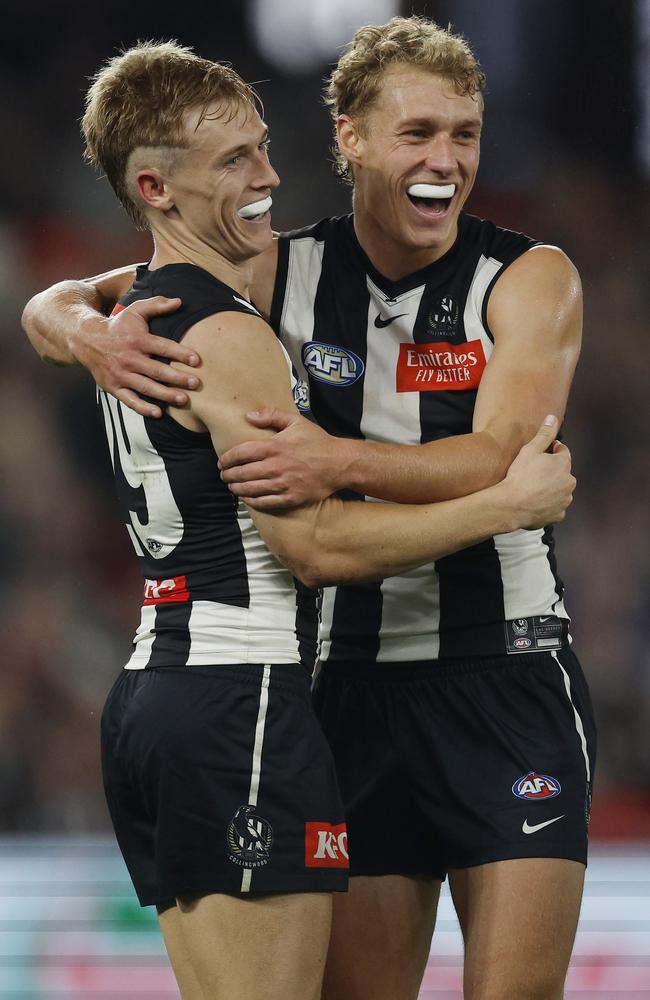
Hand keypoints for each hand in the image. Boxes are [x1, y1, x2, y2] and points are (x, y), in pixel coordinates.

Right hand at [71, 296, 200, 417]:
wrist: (86, 340)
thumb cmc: (118, 326)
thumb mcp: (134, 311)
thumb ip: (156, 305)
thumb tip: (179, 301)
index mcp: (137, 340)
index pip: (162, 347)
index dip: (180, 353)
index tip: (196, 360)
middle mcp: (129, 358)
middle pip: (156, 370)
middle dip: (177, 378)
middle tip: (195, 384)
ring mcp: (121, 374)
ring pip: (146, 387)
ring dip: (165, 395)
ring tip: (183, 400)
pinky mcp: (114, 387)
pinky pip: (130, 400)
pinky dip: (143, 408)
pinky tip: (158, 413)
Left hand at [219, 407, 338, 509]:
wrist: (339, 463)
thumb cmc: (317, 441)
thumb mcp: (296, 421)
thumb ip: (271, 415)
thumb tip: (249, 416)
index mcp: (274, 447)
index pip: (241, 454)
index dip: (227, 459)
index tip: (222, 462)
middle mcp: (275, 466)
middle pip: (242, 473)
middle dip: (229, 475)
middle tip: (224, 476)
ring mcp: (283, 484)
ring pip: (251, 489)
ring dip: (237, 489)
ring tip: (231, 487)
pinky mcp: (291, 497)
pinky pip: (266, 502)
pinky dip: (252, 501)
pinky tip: (247, 499)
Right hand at [503, 415, 575, 528]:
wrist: (511, 506)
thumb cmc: (519, 476)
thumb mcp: (530, 450)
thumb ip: (544, 434)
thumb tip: (553, 418)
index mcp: (564, 464)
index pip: (563, 452)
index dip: (551, 451)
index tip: (540, 455)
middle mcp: (569, 482)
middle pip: (562, 473)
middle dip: (551, 471)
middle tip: (533, 473)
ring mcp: (565, 500)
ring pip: (559, 490)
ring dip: (551, 488)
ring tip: (532, 489)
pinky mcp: (558, 515)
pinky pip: (555, 507)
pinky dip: (547, 504)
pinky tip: (534, 502)